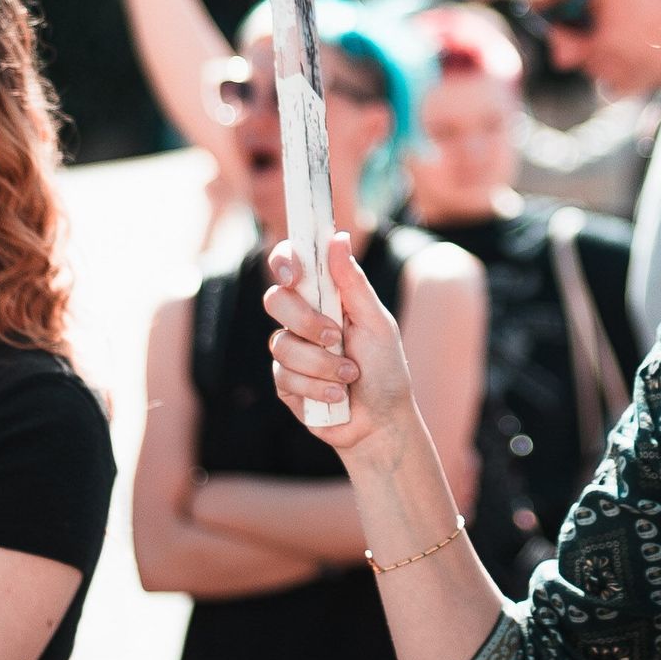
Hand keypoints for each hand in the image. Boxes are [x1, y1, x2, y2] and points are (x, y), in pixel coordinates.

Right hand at [263, 231, 415, 456]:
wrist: (382, 421)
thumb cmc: (385, 369)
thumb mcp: (377, 322)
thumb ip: (353, 283)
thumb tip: (337, 238)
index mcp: (325, 298)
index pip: (291, 266)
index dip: (284, 261)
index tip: (295, 273)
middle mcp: (302, 320)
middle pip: (275, 300)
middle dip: (306, 321)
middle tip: (336, 337)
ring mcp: (291, 352)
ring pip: (281, 344)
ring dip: (322, 364)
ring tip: (349, 376)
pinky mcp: (285, 383)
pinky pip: (284, 376)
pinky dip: (317, 387)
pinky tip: (336, 396)